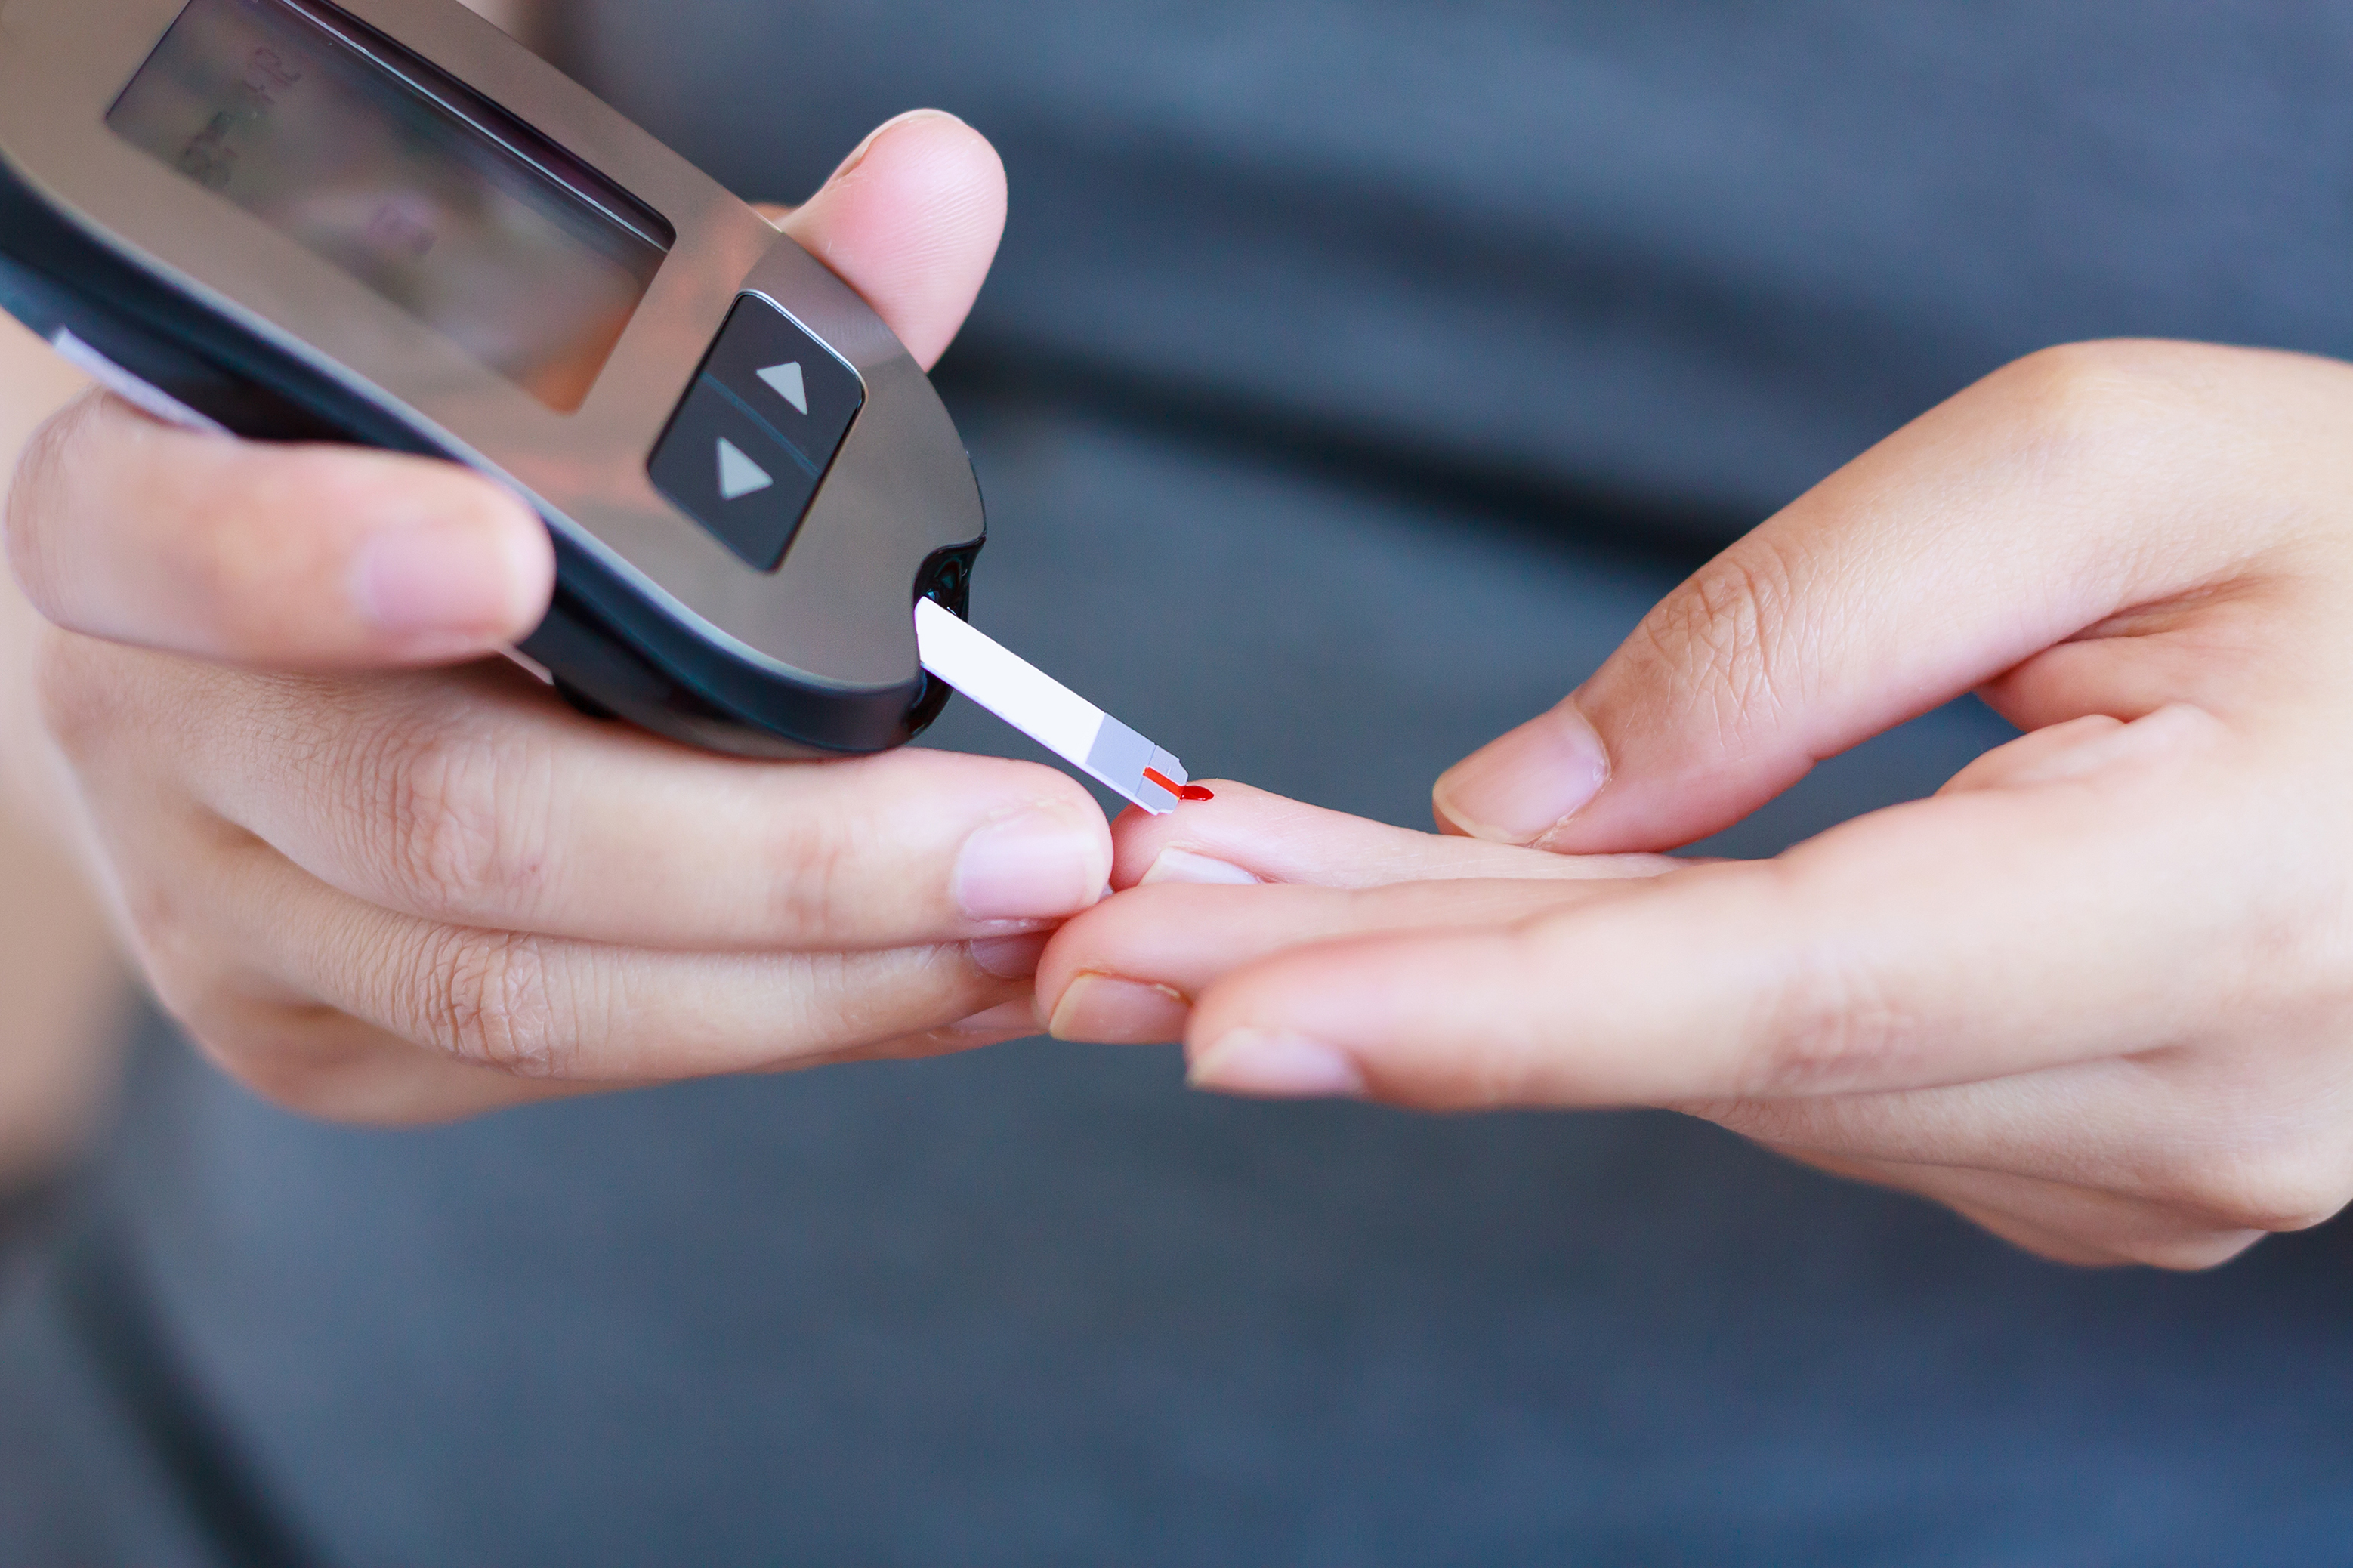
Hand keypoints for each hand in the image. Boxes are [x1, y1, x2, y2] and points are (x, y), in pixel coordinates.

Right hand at [3, 112, 1111, 1124]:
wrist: (248, 654)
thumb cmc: (413, 480)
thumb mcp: (525, 368)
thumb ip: (746, 301)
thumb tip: (941, 189)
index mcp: (151, 515)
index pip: (177, 537)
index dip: (321, 554)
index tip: (511, 553)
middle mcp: (160, 738)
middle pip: (457, 829)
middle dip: (783, 862)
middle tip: (1027, 845)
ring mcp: (231, 921)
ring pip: (528, 995)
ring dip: (825, 983)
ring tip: (1034, 932)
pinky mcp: (326, 1042)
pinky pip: (567, 1064)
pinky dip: (787, 1027)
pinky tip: (944, 985)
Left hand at [1040, 340, 2352, 1269]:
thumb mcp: (2113, 467)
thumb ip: (1800, 630)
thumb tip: (1530, 801)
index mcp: (2215, 906)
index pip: (1771, 987)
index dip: (1477, 1009)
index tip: (1225, 1018)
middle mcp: (2169, 1098)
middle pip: (1680, 1043)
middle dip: (1372, 983)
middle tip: (1106, 935)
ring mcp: (2126, 1163)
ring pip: (1706, 1072)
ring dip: (1453, 985)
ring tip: (1214, 907)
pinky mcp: (2076, 1156)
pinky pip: (1781, 1077)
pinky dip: (1594, 1000)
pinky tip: (1436, 934)